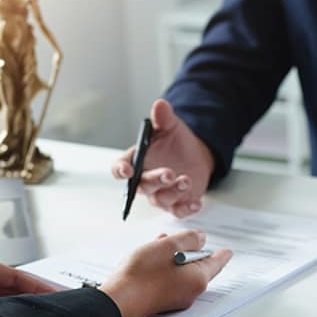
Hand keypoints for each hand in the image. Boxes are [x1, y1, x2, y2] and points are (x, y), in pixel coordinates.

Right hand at [100, 231, 231, 316]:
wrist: (119, 300)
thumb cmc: (142, 274)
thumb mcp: (168, 246)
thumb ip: (188, 239)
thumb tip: (200, 238)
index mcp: (197, 279)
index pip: (216, 263)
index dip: (222, 254)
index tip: (228, 251)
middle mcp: (190, 292)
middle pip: (197, 266)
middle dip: (190, 250)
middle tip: (185, 237)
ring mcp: (175, 298)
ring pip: (181, 272)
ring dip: (173, 256)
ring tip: (161, 242)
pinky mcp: (161, 301)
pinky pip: (170, 280)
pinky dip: (165, 266)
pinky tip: (152, 257)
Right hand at [111, 99, 215, 217]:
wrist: (195, 155)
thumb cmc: (176, 143)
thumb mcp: (171, 127)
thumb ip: (163, 118)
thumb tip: (159, 105)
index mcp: (137, 161)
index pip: (120, 168)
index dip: (121, 170)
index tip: (127, 170)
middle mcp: (145, 180)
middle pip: (142, 186)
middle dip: (155, 180)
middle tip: (168, 173)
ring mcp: (160, 194)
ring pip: (161, 199)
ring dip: (174, 191)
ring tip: (187, 180)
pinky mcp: (176, 204)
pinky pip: (178, 211)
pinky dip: (187, 209)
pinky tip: (196, 202)